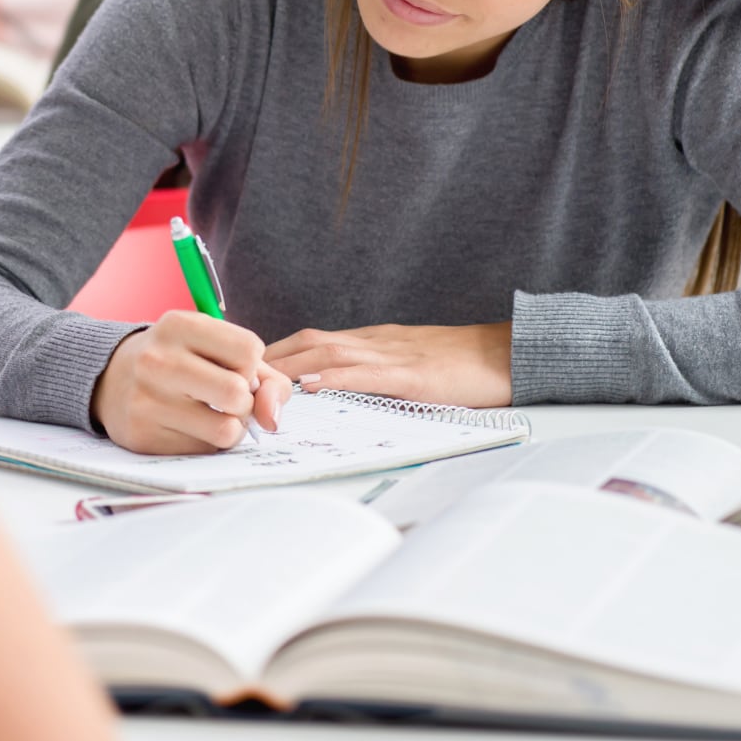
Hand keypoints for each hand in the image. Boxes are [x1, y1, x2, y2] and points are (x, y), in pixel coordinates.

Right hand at [92, 311, 292, 454]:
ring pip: (225, 430)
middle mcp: (158, 360)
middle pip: (238, 393)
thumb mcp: (216, 348)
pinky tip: (190, 427)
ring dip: (231, 428)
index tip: (231, 367)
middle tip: (227, 398)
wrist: (109, 378)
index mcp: (179, 325)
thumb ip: (264, 377)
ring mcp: (146, 400)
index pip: (249, 350)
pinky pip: (203, 450)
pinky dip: (207, 442)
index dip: (250, 365)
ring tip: (214, 416)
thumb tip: (272, 418)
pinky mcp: (142, 436)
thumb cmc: (179, 360)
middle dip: (244, 401)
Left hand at [263, 323, 512, 407]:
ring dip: (289, 371)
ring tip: (257, 390)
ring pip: (327, 356)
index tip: (244, 374)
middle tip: (233, 383)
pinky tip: (311, 388)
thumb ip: (373, 378)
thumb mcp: (407, 368)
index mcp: (370, 343)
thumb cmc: (461, 366)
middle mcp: (373, 343)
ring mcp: (391, 356)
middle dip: (268, 363)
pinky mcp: (412, 375)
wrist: (507, 354)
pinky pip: (366, 374)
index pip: (310, 344)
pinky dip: (334, 380)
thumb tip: (335, 397)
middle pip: (307, 345)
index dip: (275, 357)